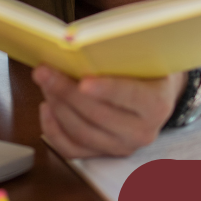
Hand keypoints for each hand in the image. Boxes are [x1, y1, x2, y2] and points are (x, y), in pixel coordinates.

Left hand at [32, 65, 186, 157]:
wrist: (154, 94)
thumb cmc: (144, 70)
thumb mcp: (142, 58)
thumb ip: (118, 55)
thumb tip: (80, 46)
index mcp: (156, 104)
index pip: (131, 96)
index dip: (106, 89)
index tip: (83, 82)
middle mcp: (141, 131)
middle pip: (98, 115)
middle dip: (66, 92)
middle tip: (45, 72)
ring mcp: (121, 146)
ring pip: (81, 132)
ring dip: (57, 105)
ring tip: (44, 83)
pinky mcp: (102, 154)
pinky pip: (71, 149)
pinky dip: (53, 129)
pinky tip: (46, 107)